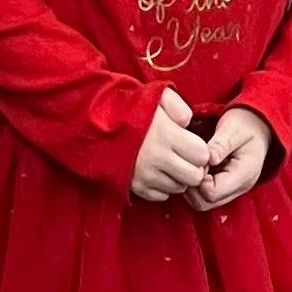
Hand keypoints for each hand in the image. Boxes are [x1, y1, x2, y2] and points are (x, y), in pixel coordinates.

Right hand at [130, 86, 209, 202]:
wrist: (89, 121)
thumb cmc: (125, 106)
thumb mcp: (154, 95)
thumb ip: (178, 106)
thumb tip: (188, 122)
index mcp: (166, 134)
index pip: (202, 155)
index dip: (200, 149)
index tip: (191, 143)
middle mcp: (157, 159)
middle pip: (194, 176)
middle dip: (193, 167)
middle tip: (183, 156)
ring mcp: (145, 175)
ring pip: (178, 188)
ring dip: (177, 177)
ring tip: (168, 162)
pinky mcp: (134, 186)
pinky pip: (161, 196)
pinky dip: (162, 186)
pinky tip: (155, 171)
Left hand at [192, 104, 274, 211]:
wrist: (258, 125)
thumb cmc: (245, 124)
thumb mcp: (233, 128)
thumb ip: (221, 144)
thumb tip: (208, 158)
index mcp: (243, 174)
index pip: (212, 192)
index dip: (197, 180)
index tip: (196, 162)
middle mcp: (239, 187)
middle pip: (206, 203)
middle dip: (191, 187)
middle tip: (189, 165)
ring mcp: (233, 189)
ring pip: (203, 203)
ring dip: (192, 188)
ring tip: (192, 166)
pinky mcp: (226, 187)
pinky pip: (206, 197)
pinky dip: (195, 187)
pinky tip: (195, 168)